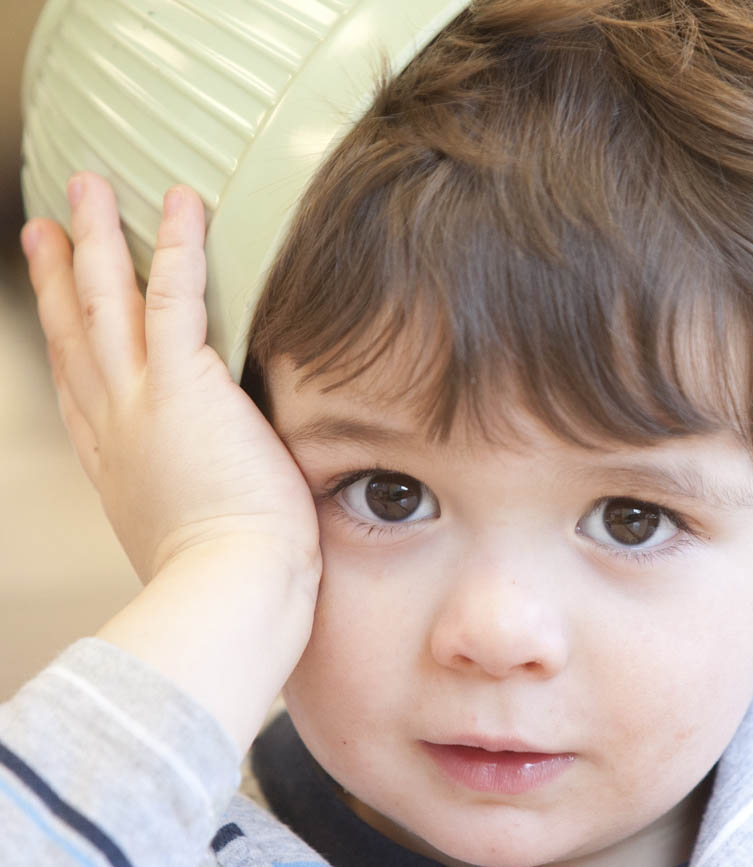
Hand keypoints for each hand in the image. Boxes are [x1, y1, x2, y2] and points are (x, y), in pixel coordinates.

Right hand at [22, 173, 319, 590]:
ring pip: (107, 301)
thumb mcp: (188, 540)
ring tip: (86, 185)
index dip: (64, 338)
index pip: (82, 388)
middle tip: (45, 225)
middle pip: (77, 334)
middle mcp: (115, 426)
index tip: (58, 306)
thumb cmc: (228, 583)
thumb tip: (224, 513)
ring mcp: (142, 402)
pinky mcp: (185, 386)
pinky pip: (173, 297)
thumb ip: (192, 507)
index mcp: (116, 465)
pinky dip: (174, 246)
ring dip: (94, 239)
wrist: (229, 593)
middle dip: (58, 275)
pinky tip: (177, 200)